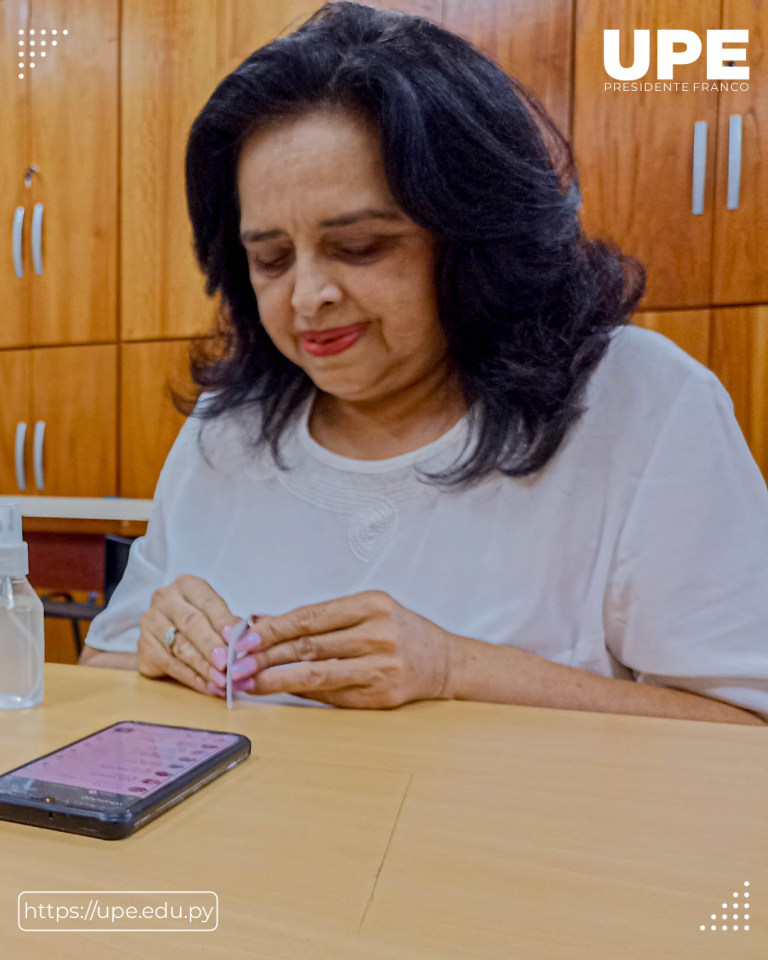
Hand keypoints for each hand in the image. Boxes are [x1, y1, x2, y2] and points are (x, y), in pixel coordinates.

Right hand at [137, 574, 261, 696]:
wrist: (170, 629)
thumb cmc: (203, 619)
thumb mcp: (217, 613)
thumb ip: (230, 625)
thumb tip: (248, 641)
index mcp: (187, 585)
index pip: (208, 603)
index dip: (223, 622)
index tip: (235, 640)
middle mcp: (165, 600)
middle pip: (191, 624)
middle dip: (211, 647)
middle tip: (227, 665)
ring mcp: (150, 623)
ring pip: (180, 648)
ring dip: (204, 668)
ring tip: (223, 682)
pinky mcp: (143, 648)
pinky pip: (170, 666)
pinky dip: (192, 679)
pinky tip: (208, 687)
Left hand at [246, 590, 456, 707]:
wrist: (443, 661)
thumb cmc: (399, 631)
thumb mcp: (364, 610)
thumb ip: (317, 617)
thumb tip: (262, 620)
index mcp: (371, 605)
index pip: (310, 617)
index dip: (273, 628)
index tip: (243, 637)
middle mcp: (378, 634)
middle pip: (309, 646)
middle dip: (266, 655)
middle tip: (235, 664)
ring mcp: (382, 666)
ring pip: (316, 674)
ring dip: (276, 679)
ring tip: (248, 682)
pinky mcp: (382, 695)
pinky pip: (332, 695)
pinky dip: (302, 693)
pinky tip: (281, 691)